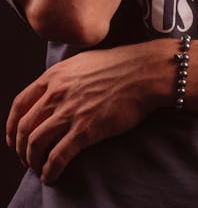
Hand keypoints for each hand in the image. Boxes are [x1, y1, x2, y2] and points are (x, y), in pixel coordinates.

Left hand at [6, 41, 172, 183]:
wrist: (145, 72)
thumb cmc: (120, 65)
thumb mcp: (84, 62)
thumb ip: (64, 77)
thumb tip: (54, 92)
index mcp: (55, 76)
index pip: (19, 104)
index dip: (12, 126)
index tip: (13, 138)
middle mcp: (57, 93)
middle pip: (24, 128)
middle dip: (21, 148)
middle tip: (26, 158)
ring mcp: (70, 112)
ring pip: (35, 144)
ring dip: (32, 161)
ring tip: (39, 168)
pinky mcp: (85, 130)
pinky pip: (57, 157)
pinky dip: (49, 170)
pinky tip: (52, 175)